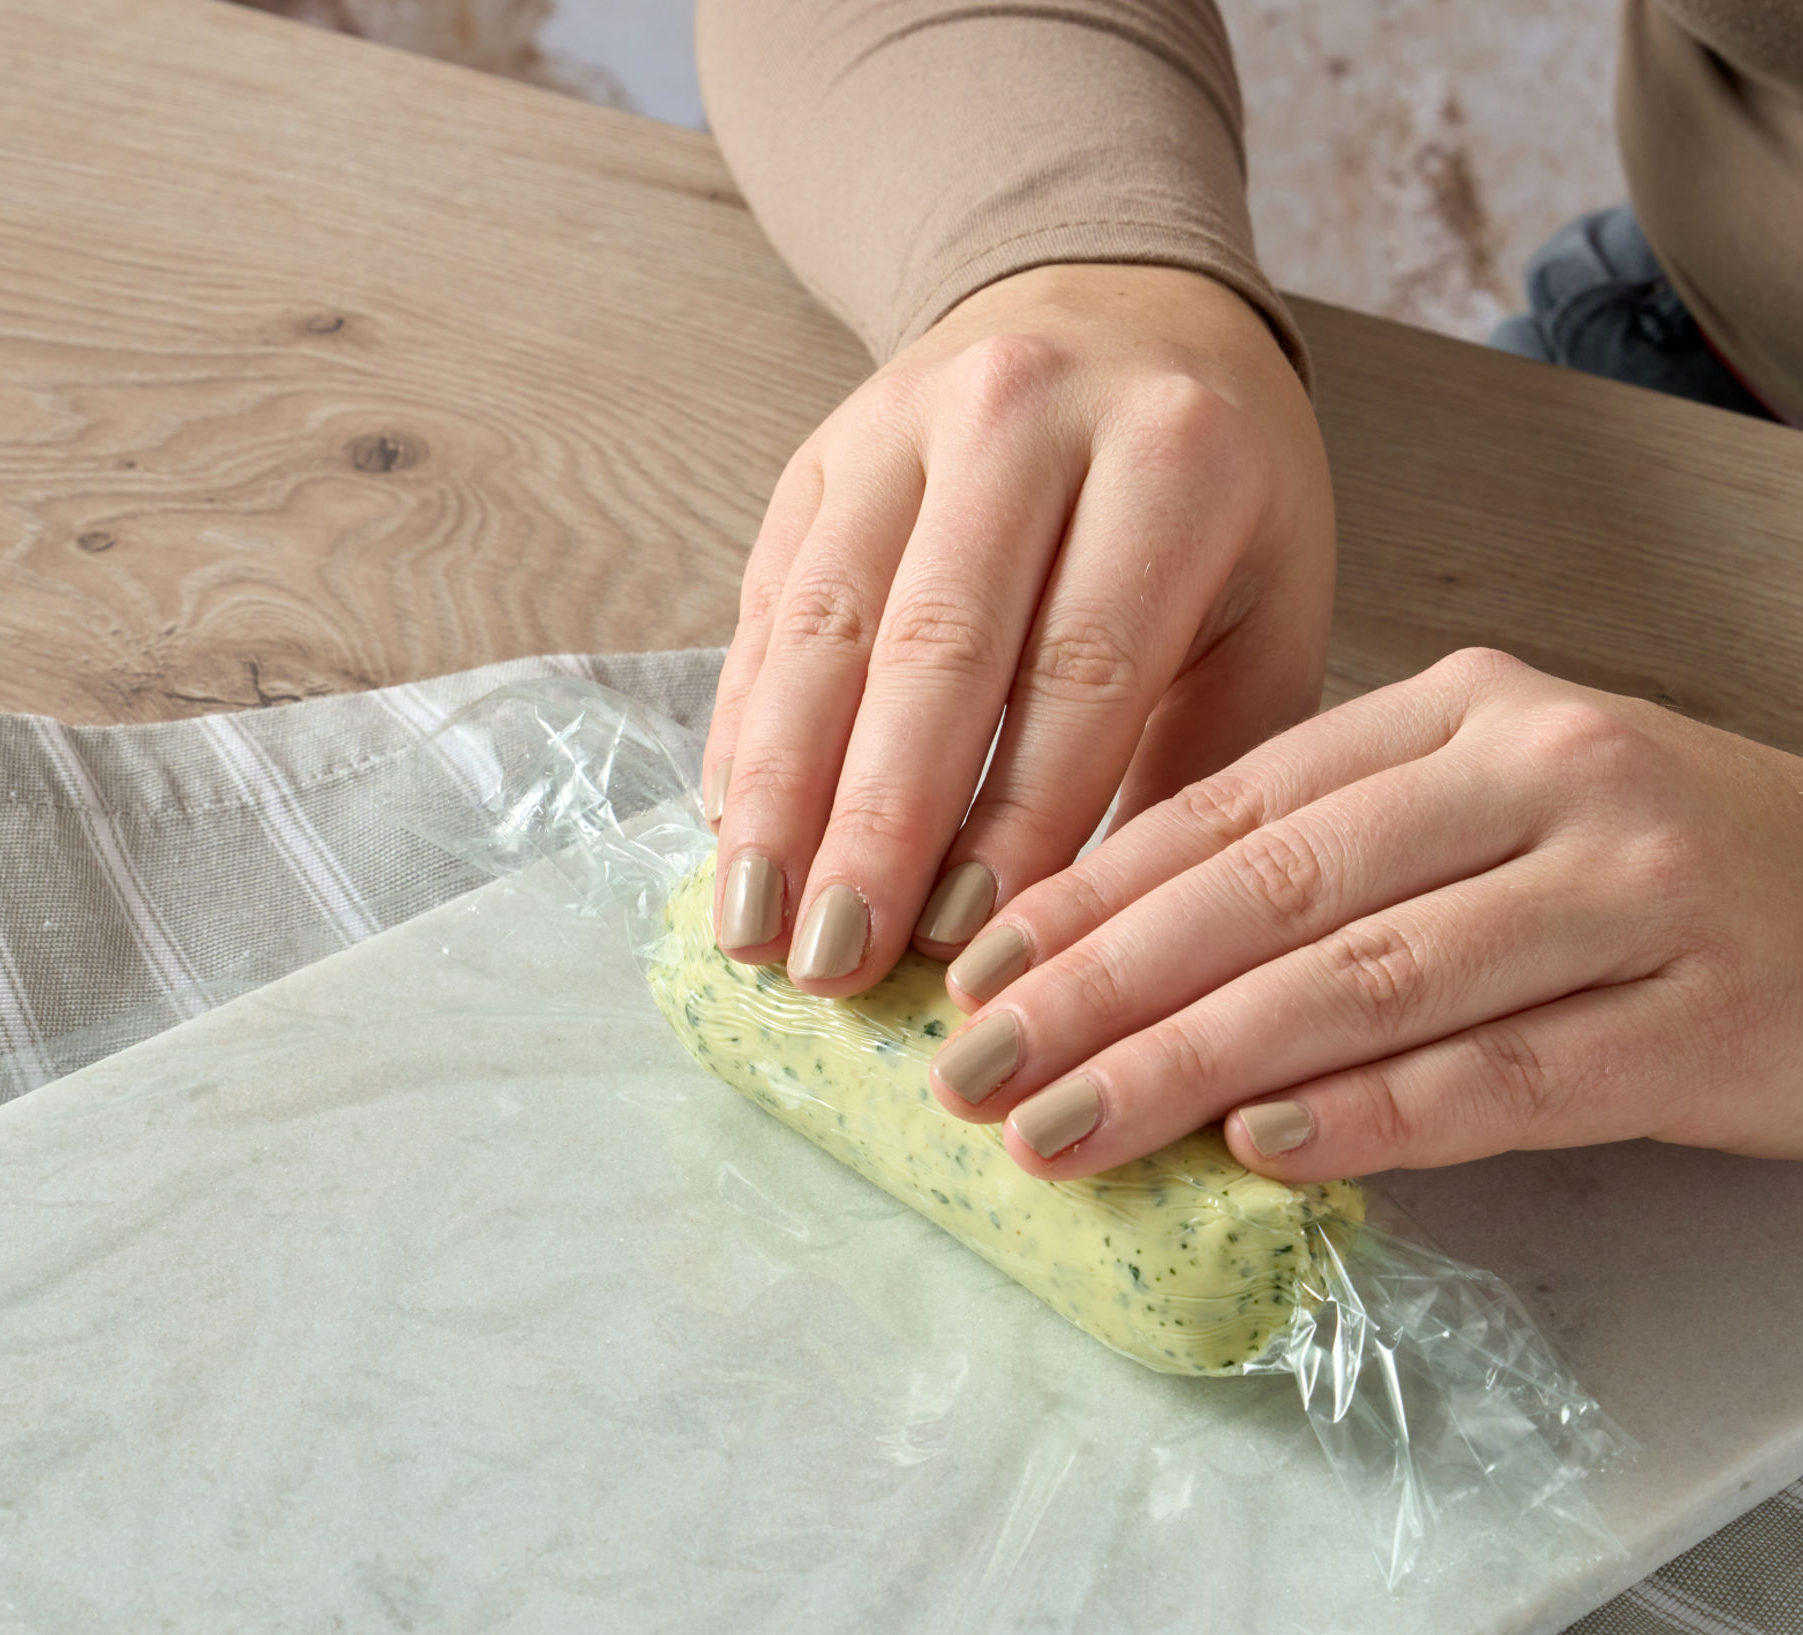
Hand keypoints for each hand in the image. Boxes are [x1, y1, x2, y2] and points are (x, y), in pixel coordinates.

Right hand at [703, 262, 1333, 994]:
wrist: (1117, 307)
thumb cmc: (1213, 501)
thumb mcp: (1267, 609)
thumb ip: (1202, 760)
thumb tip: (1090, 940)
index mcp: (1173, 458)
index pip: (1083, 669)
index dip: (1015, 817)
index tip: (963, 945)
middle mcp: (1024, 415)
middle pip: (934, 648)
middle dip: (875, 825)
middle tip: (834, 962)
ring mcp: (901, 420)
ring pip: (825, 626)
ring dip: (779, 792)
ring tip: (754, 926)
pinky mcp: (817, 453)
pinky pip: (768, 603)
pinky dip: (745, 727)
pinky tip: (732, 830)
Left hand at [926, 648, 1802, 1179]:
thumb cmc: (1637, 865)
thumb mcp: (1480, 810)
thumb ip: (1326, 857)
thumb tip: (1117, 957)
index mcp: (1461, 711)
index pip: (1237, 807)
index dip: (1092, 896)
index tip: (977, 973)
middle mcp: (1543, 774)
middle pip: (1279, 892)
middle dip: (1106, 990)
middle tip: (977, 1068)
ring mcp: (1632, 890)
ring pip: (1369, 982)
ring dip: (1196, 1065)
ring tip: (1066, 1127)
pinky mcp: (1706, 1017)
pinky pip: (1503, 1076)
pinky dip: (1370, 1113)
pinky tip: (1254, 1148)